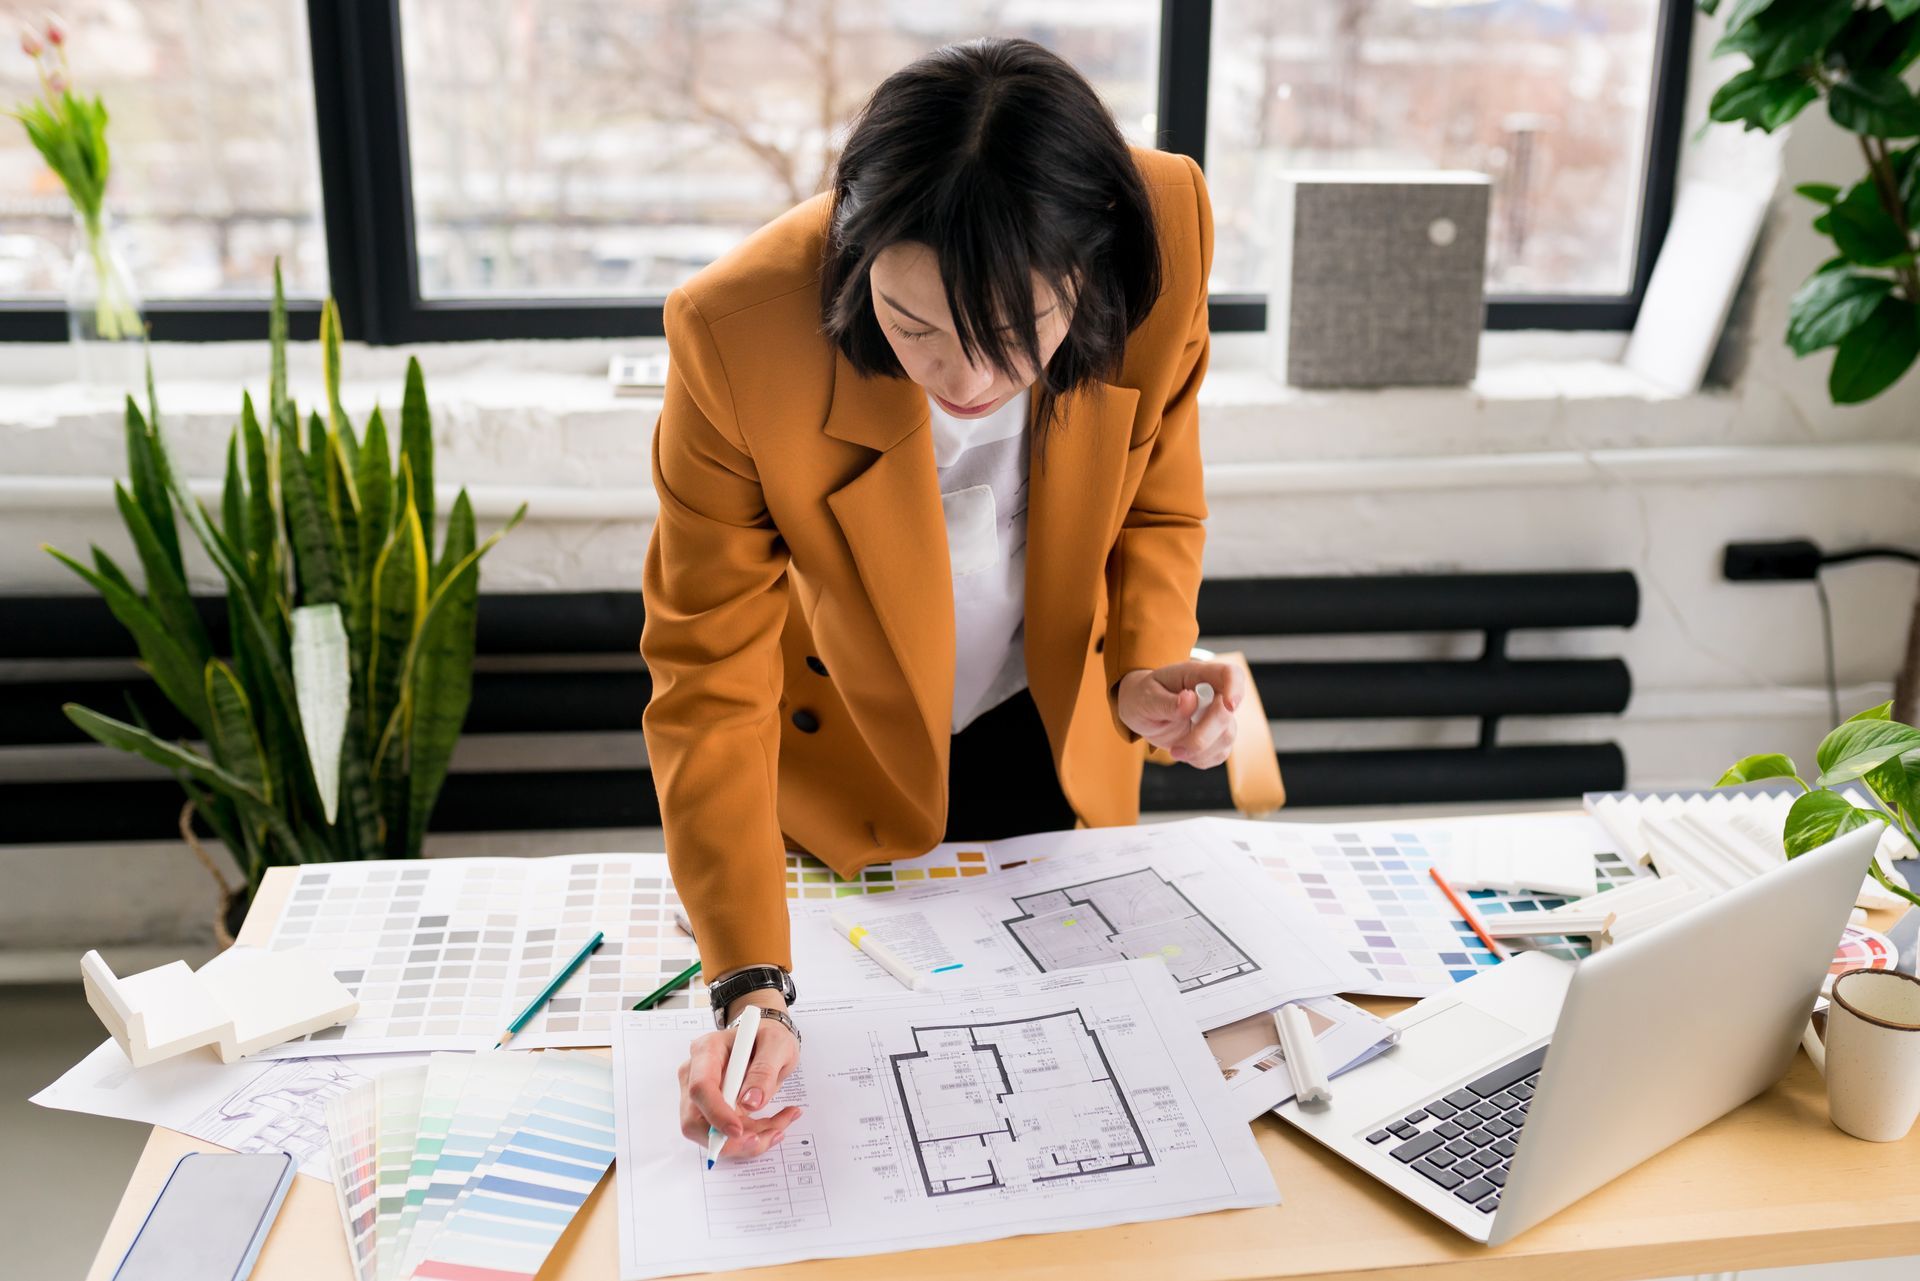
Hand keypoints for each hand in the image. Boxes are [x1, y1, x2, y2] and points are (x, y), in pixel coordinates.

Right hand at [676, 990, 801, 1160]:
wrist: (766, 1042)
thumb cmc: (768, 1038)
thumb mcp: (777, 1045)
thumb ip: (765, 1070)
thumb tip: (750, 1102)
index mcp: (707, 1050)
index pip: (700, 1088)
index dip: (716, 1113)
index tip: (739, 1131)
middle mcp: (695, 1074)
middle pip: (695, 1120)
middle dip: (731, 1139)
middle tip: (769, 1135)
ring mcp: (700, 1096)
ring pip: (710, 1135)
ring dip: (747, 1141)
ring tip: (780, 1125)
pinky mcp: (711, 1112)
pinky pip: (725, 1137)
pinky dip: (751, 1138)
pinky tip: (775, 1126)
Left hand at [1116, 659, 1249, 768]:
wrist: (1142, 711)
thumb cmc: (1143, 697)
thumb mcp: (1145, 698)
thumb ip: (1166, 702)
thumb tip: (1189, 700)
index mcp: (1197, 675)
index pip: (1230, 674)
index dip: (1235, 688)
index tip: (1229, 706)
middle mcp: (1213, 694)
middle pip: (1227, 713)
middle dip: (1203, 736)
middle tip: (1175, 749)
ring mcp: (1218, 717)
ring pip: (1227, 736)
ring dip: (1200, 750)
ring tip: (1174, 750)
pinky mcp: (1217, 738)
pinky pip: (1220, 753)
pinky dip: (1201, 759)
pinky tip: (1183, 752)